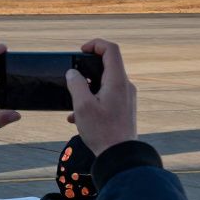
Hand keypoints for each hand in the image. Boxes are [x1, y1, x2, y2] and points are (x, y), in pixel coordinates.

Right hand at [66, 39, 136, 154]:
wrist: (120, 155)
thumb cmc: (102, 131)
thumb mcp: (82, 106)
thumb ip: (76, 84)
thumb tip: (73, 72)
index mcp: (117, 81)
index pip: (111, 49)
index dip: (95, 44)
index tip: (80, 51)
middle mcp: (126, 86)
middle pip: (108, 65)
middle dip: (87, 69)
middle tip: (73, 77)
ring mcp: (127, 97)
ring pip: (105, 83)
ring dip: (87, 89)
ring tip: (73, 104)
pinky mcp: (124, 108)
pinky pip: (107, 97)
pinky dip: (92, 101)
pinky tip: (77, 118)